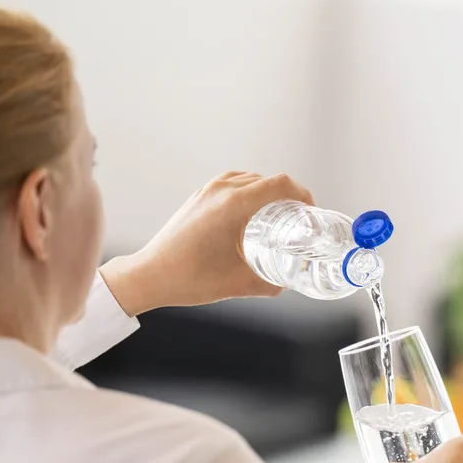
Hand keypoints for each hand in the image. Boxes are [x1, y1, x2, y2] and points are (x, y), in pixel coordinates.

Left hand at [100, 172, 313, 315]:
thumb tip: (289, 282)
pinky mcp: (198, 198)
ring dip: (267, 191)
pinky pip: (232, 183)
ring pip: (249, 179)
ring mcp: (207, 192)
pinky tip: (251, 213)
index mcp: (234, 205)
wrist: (151, 275)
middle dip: (288, 195)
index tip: (311, 211)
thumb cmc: (190, 279)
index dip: (303, 194)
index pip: (280, 184)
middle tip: (299, 217)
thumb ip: (271, 283)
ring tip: (278, 213)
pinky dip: (248, 191)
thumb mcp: (240, 284)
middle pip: (267, 180)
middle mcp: (221, 191)